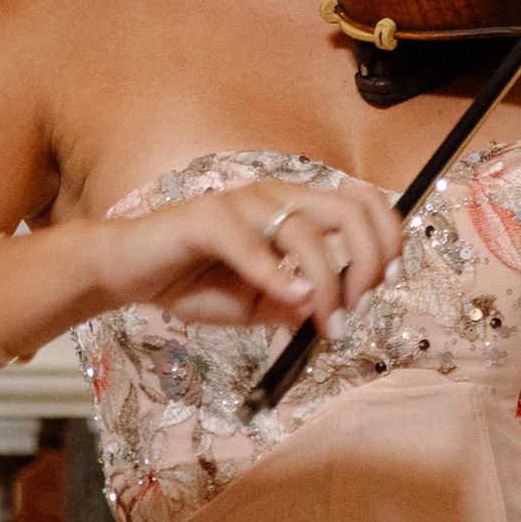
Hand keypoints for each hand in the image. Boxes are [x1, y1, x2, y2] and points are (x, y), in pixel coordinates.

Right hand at [91, 175, 406, 335]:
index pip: (363, 204)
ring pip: (305, 232)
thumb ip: (299, 304)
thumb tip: (339, 314)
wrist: (132, 274)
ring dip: (325, 285)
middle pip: (350, 212)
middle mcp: (276, 196)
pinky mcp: (206, 218)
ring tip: (325, 325)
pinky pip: (250, 244)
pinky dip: (277, 275)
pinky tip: (290, 300)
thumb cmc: (197, 282)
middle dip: (368, 264)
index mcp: (295, 208)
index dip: (388, 241)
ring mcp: (242, 203)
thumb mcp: (261, 304)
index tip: (386, 286)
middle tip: (356, 312)